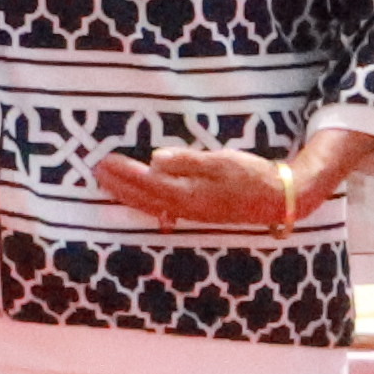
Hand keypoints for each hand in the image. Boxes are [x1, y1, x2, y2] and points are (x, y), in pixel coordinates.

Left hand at [96, 138, 308, 231]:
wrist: (278, 199)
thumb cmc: (252, 176)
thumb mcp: (221, 162)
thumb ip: (187, 161)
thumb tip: (154, 160)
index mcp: (188, 195)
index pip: (147, 183)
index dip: (124, 173)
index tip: (104, 161)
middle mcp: (185, 208)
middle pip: (144, 198)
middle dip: (118, 185)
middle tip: (96, 171)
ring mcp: (192, 213)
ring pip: (151, 205)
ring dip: (128, 194)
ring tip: (109, 184)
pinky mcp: (199, 212)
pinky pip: (163, 208)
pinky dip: (146, 202)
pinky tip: (143, 200)